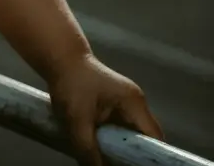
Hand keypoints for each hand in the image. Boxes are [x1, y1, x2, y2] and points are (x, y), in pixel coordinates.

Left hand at [47, 52, 163, 165]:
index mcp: (134, 102)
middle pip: (144, 138)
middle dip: (133, 155)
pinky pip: (120, 130)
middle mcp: (135, 103)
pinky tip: (101, 149)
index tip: (136, 165)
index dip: (150, 157)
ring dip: (122, 148)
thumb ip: (88, 149)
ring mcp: (126, 104)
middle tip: (119, 162)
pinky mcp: (114, 107)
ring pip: (131, 136)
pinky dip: (113, 141)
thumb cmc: (70, 82)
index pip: (154, 138)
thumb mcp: (77, 119)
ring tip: (110, 158)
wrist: (59, 58)